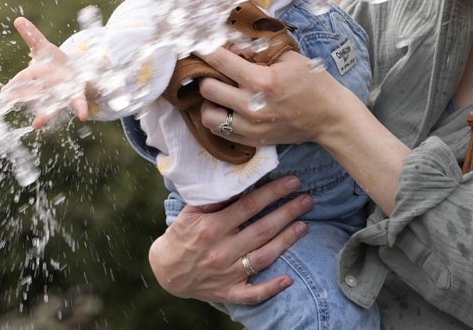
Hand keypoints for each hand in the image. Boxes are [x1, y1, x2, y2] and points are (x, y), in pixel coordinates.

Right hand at [0, 17, 89, 125]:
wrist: (74, 73)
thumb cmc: (54, 62)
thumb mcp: (44, 47)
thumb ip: (32, 35)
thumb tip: (18, 19)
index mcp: (38, 74)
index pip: (24, 78)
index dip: (13, 85)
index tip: (3, 93)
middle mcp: (47, 86)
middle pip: (34, 93)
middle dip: (22, 99)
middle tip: (9, 105)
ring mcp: (61, 92)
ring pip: (52, 104)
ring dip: (46, 115)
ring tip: (36, 124)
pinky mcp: (77, 94)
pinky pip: (78, 102)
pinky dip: (80, 108)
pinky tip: (82, 116)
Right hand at [148, 175, 312, 303]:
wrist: (165, 271)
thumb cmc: (181, 235)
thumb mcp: (191, 212)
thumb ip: (215, 198)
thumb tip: (240, 180)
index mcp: (212, 227)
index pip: (249, 206)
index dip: (273, 192)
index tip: (292, 182)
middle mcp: (222, 251)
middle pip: (262, 229)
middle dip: (288, 212)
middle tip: (307, 200)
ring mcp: (227, 274)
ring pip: (264, 256)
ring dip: (287, 241)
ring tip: (304, 226)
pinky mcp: (229, 292)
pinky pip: (253, 293)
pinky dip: (271, 287)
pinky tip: (289, 279)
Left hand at [197, 48, 350, 145]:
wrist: (331, 118)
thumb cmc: (313, 83)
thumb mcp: (290, 58)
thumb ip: (259, 50)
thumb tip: (233, 47)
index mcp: (262, 81)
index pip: (220, 61)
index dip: (205, 50)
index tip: (198, 45)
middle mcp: (252, 106)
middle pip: (207, 89)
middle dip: (209, 76)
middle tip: (214, 71)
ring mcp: (251, 127)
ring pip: (207, 116)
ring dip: (210, 102)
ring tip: (220, 94)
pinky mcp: (253, 141)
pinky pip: (220, 132)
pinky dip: (219, 119)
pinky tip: (228, 109)